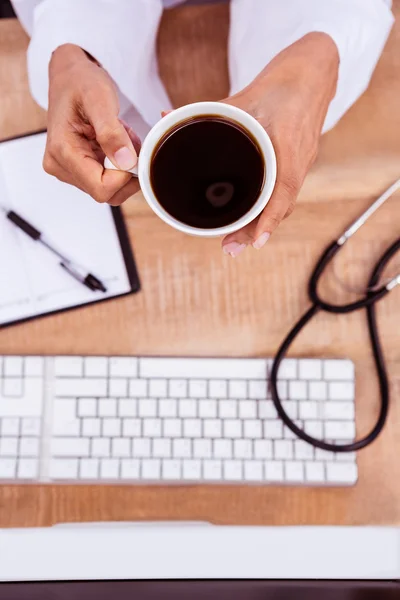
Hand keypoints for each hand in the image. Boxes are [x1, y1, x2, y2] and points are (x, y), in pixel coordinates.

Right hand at [43, 44, 140, 205]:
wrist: (71, 76)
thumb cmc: (81, 82)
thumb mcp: (99, 98)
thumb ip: (111, 132)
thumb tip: (125, 162)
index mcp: (62, 152)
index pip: (101, 188)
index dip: (124, 176)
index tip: (132, 152)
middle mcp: (60, 166)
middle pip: (106, 192)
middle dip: (126, 170)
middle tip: (128, 140)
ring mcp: (68, 170)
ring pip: (110, 188)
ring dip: (124, 167)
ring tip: (121, 137)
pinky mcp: (77, 169)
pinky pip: (108, 180)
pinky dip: (120, 164)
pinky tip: (117, 143)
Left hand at [221, 33, 338, 256]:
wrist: (314, 72)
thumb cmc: (281, 83)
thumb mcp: (244, 96)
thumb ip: (208, 111)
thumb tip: (167, 119)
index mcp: (288, 144)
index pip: (283, 189)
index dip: (269, 218)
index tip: (256, 241)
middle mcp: (299, 160)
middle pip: (281, 206)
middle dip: (256, 230)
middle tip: (230, 248)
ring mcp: (302, 164)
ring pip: (283, 203)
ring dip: (262, 225)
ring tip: (237, 242)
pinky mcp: (299, 164)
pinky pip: (285, 194)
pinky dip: (270, 211)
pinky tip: (254, 222)